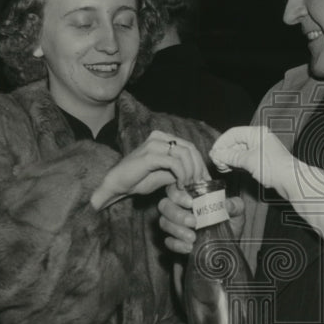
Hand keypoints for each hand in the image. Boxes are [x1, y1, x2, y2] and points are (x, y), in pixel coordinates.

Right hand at [91, 131, 207, 209]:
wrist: (116, 185)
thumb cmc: (139, 180)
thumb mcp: (165, 175)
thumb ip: (180, 171)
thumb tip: (199, 177)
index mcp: (163, 139)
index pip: (190, 147)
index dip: (201, 164)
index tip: (207, 180)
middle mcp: (159, 137)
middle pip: (190, 148)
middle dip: (199, 168)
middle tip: (200, 184)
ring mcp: (154, 144)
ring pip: (184, 154)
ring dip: (191, 172)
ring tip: (189, 186)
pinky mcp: (150, 155)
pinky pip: (174, 162)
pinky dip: (181, 174)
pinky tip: (180, 185)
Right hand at [159, 184, 245, 254]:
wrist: (227, 249)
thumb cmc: (230, 224)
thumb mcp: (237, 212)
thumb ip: (234, 205)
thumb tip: (226, 204)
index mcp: (193, 196)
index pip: (176, 188)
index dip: (179, 194)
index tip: (191, 203)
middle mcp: (180, 207)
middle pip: (165, 204)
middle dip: (176, 213)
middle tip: (193, 222)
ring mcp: (175, 224)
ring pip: (163, 222)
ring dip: (177, 230)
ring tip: (193, 238)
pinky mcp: (174, 241)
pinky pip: (167, 241)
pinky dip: (177, 244)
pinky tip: (189, 247)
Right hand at [210, 126, 323, 238]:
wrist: (292, 181)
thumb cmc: (274, 168)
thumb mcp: (248, 160)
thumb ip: (231, 156)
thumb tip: (217, 154)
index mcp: (257, 133)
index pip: (233, 133)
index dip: (221, 142)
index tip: (213, 153)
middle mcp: (259, 138)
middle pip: (236, 142)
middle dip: (225, 152)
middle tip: (216, 163)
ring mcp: (261, 150)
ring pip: (239, 151)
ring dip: (229, 159)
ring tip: (222, 167)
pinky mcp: (262, 160)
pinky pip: (245, 158)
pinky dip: (237, 163)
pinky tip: (230, 169)